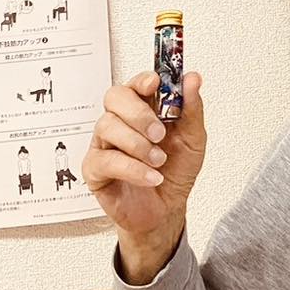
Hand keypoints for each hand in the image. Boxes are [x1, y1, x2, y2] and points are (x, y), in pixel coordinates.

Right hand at [82, 69, 205, 236]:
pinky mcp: (95, 169)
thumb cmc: (176, 171)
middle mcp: (121, 122)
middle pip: (115, 97)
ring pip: (107, 126)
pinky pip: (105, 160)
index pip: (135, 83)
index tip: (154, 84)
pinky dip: (132, 169)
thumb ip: (192, 109)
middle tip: (159, 133)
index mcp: (144, 108)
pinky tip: (150, 176)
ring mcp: (105, 144)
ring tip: (158, 160)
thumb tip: (192, 79)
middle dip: (138, 113)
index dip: (142, 80)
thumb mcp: (193, 139)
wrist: (167, 210)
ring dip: (138, 144)